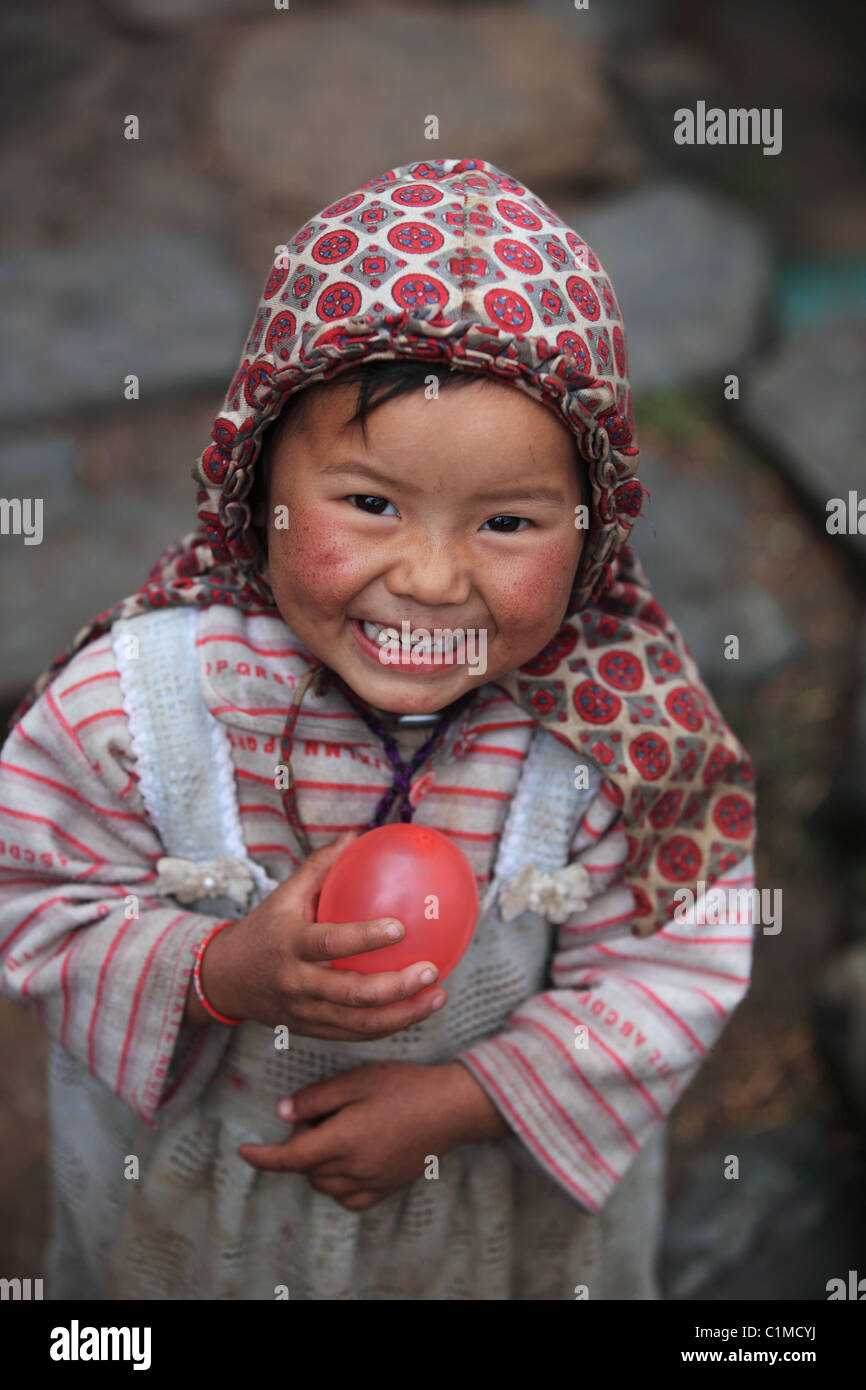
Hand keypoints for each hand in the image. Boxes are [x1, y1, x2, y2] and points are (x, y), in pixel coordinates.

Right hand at [187, 831, 447, 1039]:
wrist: (226, 979)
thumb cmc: (265, 929)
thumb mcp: (284, 895)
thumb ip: (320, 867)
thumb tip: (356, 837)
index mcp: (291, 945)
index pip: (330, 942)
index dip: (365, 938)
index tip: (400, 927)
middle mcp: (298, 983)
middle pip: (352, 994)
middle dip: (396, 987)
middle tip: (431, 970)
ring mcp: (306, 1012)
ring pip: (360, 1023)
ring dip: (404, 1014)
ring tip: (438, 995)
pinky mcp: (314, 1030)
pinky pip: (357, 1034)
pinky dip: (390, 1025)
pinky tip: (418, 1008)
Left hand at [237, 1060, 510, 1209]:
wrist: (452, 1107)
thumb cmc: (405, 1085)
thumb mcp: (357, 1080)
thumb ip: (317, 1098)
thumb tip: (283, 1112)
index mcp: (343, 1140)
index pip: (290, 1158)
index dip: (262, 1157)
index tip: (243, 1150)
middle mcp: (355, 1169)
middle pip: (306, 1168)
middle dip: (300, 1143)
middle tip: (320, 1113)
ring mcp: (372, 1182)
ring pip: (325, 1185)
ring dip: (317, 1163)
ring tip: (337, 1130)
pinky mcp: (387, 1188)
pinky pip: (349, 1197)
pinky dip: (338, 1182)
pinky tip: (349, 1157)